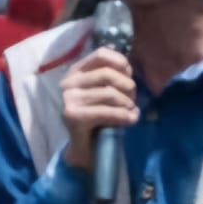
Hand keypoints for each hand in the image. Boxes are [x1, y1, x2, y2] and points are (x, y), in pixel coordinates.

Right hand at [61, 48, 138, 171]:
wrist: (84, 149)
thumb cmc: (97, 119)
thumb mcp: (104, 94)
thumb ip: (112, 78)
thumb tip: (127, 65)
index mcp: (76, 72)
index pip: (100, 54)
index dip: (120, 61)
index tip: (130, 74)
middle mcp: (69, 82)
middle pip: (107, 74)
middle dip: (127, 86)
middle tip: (133, 100)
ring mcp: (68, 99)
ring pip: (109, 93)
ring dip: (127, 103)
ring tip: (132, 112)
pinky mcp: (73, 116)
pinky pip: (106, 111)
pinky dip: (123, 116)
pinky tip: (131, 120)